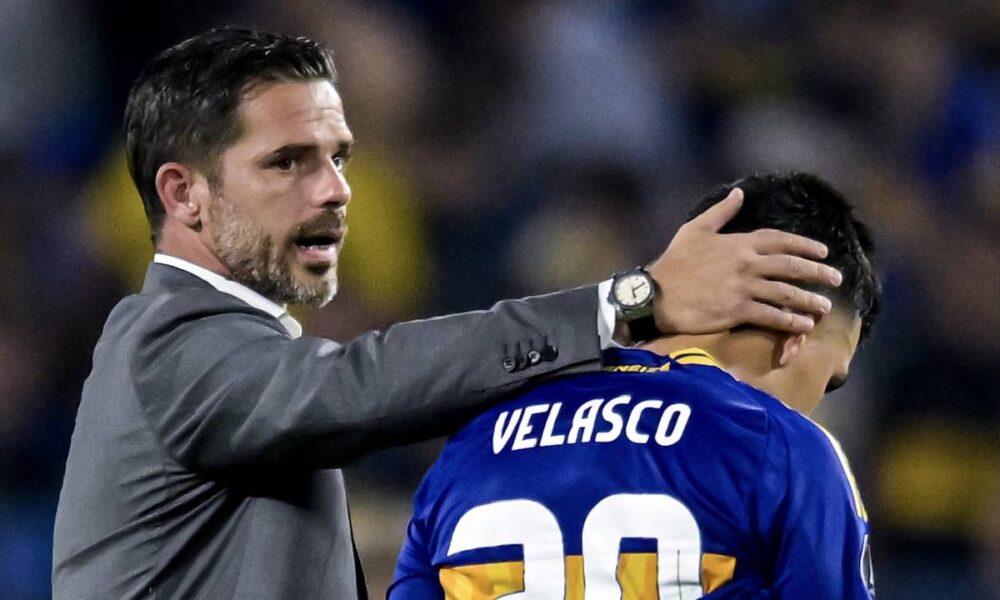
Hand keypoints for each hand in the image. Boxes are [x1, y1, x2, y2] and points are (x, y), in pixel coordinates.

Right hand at [649, 188, 841, 334]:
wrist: (656, 295)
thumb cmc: (673, 262)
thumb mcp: (694, 229)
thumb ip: (720, 212)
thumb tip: (739, 193)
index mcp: (739, 242)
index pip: (780, 240)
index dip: (804, 245)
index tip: (822, 252)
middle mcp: (747, 263)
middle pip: (791, 266)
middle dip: (817, 272)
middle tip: (836, 279)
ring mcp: (744, 287)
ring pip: (786, 292)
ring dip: (809, 299)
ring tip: (825, 306)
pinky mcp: (737, 310)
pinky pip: (771, 316)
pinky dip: (790, 321)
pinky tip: (803, 325)